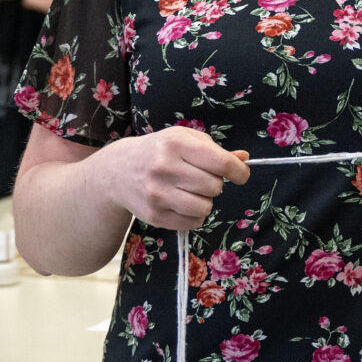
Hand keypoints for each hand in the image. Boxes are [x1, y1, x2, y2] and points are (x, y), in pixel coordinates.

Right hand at [102, 128, 249, 231]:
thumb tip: (243, 160)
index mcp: (176, 143)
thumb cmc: (158, 151)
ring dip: (205, 201)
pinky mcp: (154, 215)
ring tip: (190, 191)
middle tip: (201, 178)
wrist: (117, 172)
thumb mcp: (184, 139)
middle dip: (215, 184)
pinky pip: (193, 223)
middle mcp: (165, 167)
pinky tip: (181, 203)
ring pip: (205, 208)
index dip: (239, 172)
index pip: (221, 163)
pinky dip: (194, 215)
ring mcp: (157, 194)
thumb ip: (215, 150)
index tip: (241, 175)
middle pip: (215, 187)